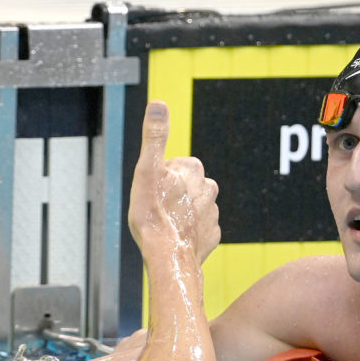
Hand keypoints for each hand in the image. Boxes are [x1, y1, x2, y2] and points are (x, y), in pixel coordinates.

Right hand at [128, 101, 220, 263]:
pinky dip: (188, 232)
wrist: (168, 257)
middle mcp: (209, 188)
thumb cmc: (153, 214)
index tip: (150, 192)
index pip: (173, 166)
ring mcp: (212, 214)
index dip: (158, 178)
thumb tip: (159, 103)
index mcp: (194, 169)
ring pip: (192, 207)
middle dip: (171, 194)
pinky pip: (199, 229)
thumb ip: (154, 136)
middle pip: (184, 186)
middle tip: (155, 209)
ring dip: (179, 213)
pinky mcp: (212, 236)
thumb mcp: (146, 169)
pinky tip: (175, 238)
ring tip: (164, 225)